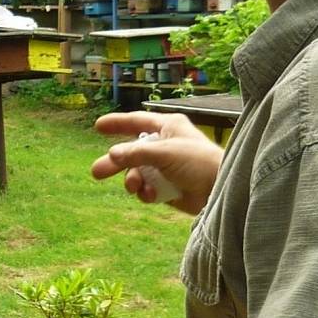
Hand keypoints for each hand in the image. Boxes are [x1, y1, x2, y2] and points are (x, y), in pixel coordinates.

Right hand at [91, 112, 223, 214]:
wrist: (221, 191)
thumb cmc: (199, 163)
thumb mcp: (164, 153)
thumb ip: (136, 153)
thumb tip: (112, 154)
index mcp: (167, 127)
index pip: (136, 121)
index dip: (117, 124)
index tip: (98, 126)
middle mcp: (165, 145)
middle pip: (131, 151)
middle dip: (115, 163)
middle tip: (96, 173)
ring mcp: (165, 167)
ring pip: (136, 172)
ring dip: (132, 181)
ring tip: (134, 188)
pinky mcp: (168, 187)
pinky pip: (146, 188)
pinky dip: (145, 192)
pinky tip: (151, 195)